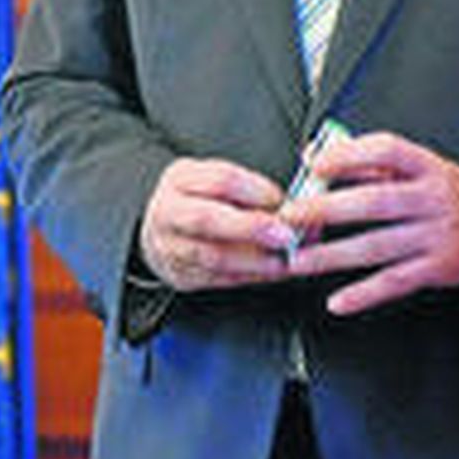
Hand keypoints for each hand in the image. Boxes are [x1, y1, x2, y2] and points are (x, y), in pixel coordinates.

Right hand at [138, 157, 295, 291]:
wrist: (163, 228)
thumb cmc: (200, 199)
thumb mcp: (215, 178)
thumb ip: (249, 187)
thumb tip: (295, 201)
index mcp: (181, 178)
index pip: (220, 180)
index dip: (255, 190)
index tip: (281, 199)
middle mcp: (168, 213)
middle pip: (207, 219)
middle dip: (250, 228)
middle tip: (284, 234)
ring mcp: (170, 248)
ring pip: (212, 256)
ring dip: (254, 260)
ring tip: (283, 259)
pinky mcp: (181, 276)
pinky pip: (219, 280)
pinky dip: (250, 276)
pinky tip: (272, 271)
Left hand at [281, 131, 458, 314]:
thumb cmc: (440, 194)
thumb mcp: (415, 170)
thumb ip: (366, 163)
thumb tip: (313, 155)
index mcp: (428, 166)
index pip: (386, 150)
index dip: (348, 156)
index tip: (314, 166)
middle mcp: (435, 198)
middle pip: (375, 201)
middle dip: (326, 209)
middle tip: (291, 217)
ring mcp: (438, 235)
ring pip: (377, 246)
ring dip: (332, 255)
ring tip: (299, 260)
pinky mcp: (439, 268)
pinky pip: (395, 282)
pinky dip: (364, 294)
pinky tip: (338, 301)